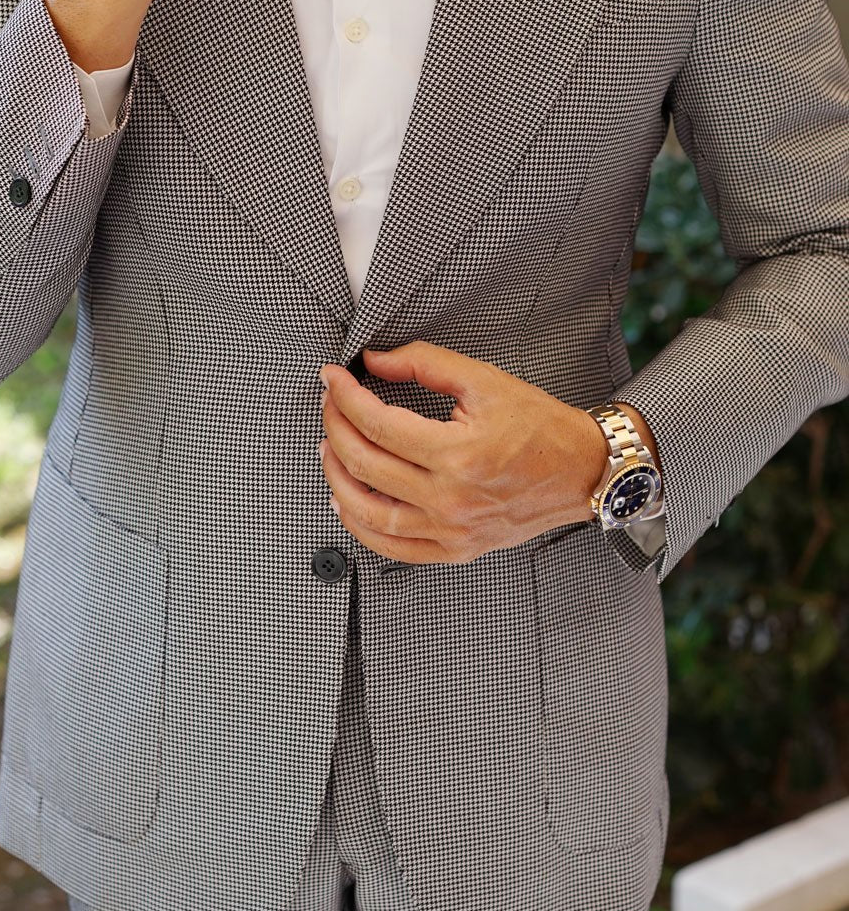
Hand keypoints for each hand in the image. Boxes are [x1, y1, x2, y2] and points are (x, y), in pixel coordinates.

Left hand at [317, 340, 610, 564]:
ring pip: (369, 513)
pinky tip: (346, 502)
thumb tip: (374, 361)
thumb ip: (424, 363)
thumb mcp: (484, 381)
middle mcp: (452, 499)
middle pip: (366, 465)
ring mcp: (452, 531)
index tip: (332, 379)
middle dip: (335, 428)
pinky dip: (360, 527)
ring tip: (329, 449)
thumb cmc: (541, 428)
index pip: (378, 425)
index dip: (345, 397)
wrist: (582, 471)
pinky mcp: (456, 549)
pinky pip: (393, 548)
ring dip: (336, 479)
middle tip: (330, 405)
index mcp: (460, 454)